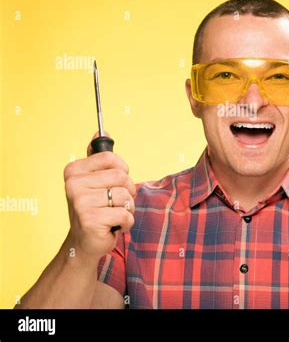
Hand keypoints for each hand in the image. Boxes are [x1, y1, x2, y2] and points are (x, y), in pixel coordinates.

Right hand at [63, 133, 135, 261]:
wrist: (83, 242)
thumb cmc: (93, 208)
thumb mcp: (93, 180)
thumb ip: (97, 157)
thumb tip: (101, 132)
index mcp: (74, 171)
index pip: (110, 158)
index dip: (122, 170)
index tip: (116, 181)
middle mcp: (73, 185)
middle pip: (122, 177)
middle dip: (128, 191)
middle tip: (116, 202)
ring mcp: (81, 203)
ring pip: (126, 196)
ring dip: (128, 208)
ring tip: (114, 214)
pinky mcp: (92, 220)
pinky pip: (126, 214)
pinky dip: (127, 222)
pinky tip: (114, 226)